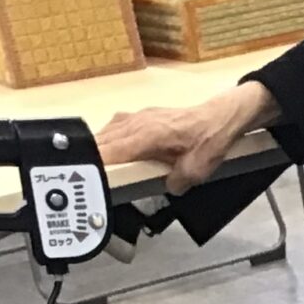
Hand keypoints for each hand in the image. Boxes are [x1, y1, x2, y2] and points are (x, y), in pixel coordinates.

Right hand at [96, 85, 278, 192]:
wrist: (219, 117)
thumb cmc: (208, 140)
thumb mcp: (196, 170)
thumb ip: (177, 182)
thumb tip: (167, 188)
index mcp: (146, 135)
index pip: (111, 150)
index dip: (96, 162)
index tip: (85, 174)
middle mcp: (137, 123)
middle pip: (103, 140)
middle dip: (92, 156)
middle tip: (85, 174)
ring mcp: (138, 117)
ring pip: (107, 131)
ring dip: (100, 146)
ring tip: (95, 164)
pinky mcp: (142, 116)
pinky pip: (117, 126)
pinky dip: (110, 138)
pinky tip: (112, 148)